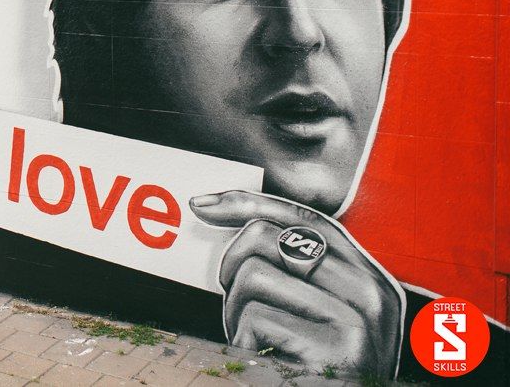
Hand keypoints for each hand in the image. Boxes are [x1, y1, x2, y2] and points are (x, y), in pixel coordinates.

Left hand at [191, 190, 402, 376]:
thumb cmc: (321, 369)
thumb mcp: (320, 312)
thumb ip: (294, 268)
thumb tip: (213, 209)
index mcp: (369, 276)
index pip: (303, 217)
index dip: (247, 203)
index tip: (202, 205)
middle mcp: (371, 291)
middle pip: (266, 237)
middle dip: (232, 268)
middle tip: (237, 307)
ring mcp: (357, 321)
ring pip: (253, 275)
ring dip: (235, 311)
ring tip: (254, 339)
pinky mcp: (338, 352)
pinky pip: (256, 319)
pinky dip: (241, 341)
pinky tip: (262, 358)